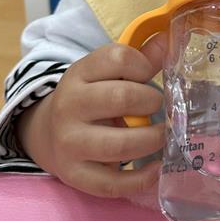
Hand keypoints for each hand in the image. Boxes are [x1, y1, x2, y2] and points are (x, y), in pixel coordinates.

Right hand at [16, 37, 165, 198]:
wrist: (48, 135)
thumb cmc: (91, 99)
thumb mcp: (106, 74)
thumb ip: (140, 58)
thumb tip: (171, 37)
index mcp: (78, 74)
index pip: (117, 57)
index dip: (143, 64)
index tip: (148, 74)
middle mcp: (69, 106)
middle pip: (122, 98)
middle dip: (152, 102)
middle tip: (160, 106)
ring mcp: (70, 143)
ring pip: (121, 144)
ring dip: (152, 139)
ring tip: (163, 135)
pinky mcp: (75, 175)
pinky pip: (113, 183)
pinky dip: (142, 178)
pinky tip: (157, 167)